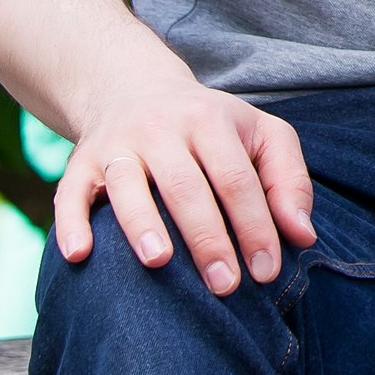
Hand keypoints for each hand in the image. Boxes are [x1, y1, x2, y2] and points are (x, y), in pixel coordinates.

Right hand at [55, 66, 314, 293]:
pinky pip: (70, 193)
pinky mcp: (81, 162)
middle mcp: (162, 129)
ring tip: (159, 263)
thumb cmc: (212, 125)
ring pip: (128, 186)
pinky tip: (79, 255)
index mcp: (211, 121)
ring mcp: (118, 145)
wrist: (134, 88)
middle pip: (186, 187)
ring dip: (142, 225)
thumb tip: (304, 236)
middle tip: (225, 286)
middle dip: (207, 238)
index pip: (237, 179)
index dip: (255, 225)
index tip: (267, 271)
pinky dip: (72, 223)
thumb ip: (289, 181)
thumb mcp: (261, 134)